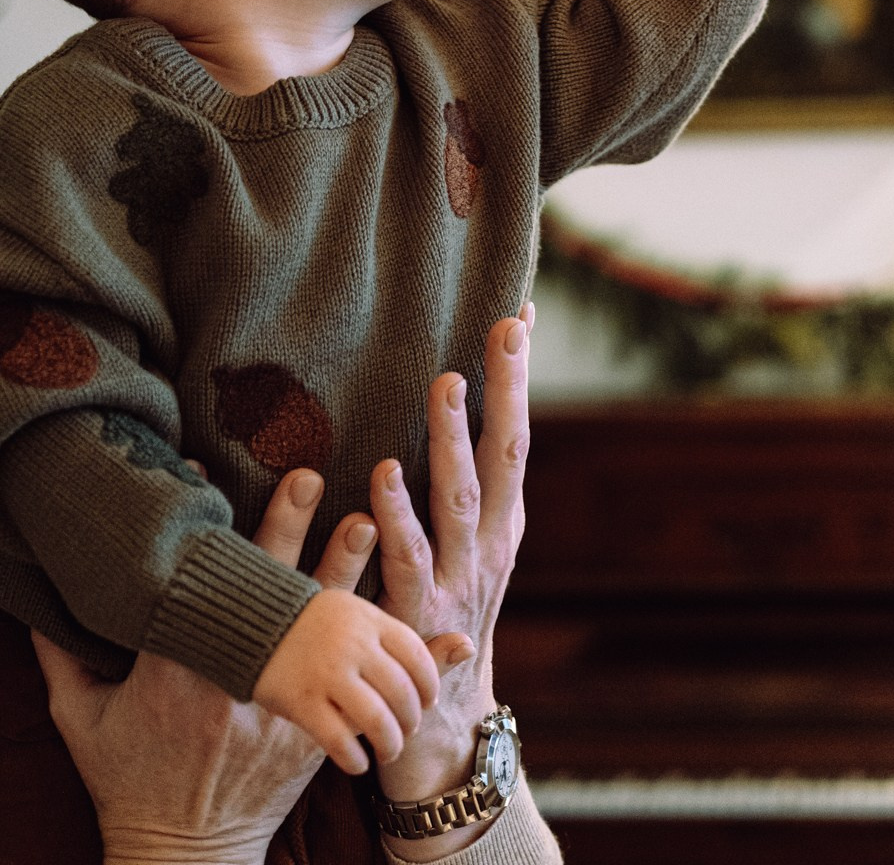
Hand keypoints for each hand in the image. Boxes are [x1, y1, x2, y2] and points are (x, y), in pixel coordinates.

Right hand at [32, 470, 383, 864]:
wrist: (177, 854)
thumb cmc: (129, 780)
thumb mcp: (85, 721)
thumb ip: (65, 662)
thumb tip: (31, 613)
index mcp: (183, 667)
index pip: (203, 586)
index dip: (216, 531)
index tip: (216, 470)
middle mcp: (239, 681)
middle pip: (276, 599)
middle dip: (299, 538)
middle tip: (323, 480)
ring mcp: (283, 711)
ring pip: (328, 638)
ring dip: (353, 578)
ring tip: (376, 526)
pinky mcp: (315, 737)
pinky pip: (371, 689)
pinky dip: (410, 667)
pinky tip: (449, 637)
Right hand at [252, 584, 438, 774]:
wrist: (258, 623)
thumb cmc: (321, 625)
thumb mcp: (366, 620)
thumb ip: (411, 640)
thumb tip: (469, 645)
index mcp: (370, 619)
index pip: (417, 657)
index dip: (429, 687)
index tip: (427, 702)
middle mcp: (352, 644)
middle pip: (401, 693)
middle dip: (411, 721)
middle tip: (407, 732)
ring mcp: (327, 672)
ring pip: (376, 719)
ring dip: (389, 744)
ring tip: (388, 751)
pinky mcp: (301, 701)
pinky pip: (339, 739)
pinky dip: (355, 759)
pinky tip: (357, 763)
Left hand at [370, 305, 533, 859]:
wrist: (440, 744)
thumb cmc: (441, 638)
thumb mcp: (464, 564)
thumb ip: (458, 499)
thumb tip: (449, 422)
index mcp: (499, 529)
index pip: (513, 437)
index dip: (517, 378)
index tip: (520, 314)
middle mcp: (486, 549)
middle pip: (502, 456)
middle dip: (505, 391)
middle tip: (502, 329)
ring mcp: (455, 585)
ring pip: (458, 499)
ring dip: (452, 441)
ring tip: (445, 384)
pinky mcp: (415, 622)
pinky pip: (405, 562)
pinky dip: (398, 518)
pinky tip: (382, 478)